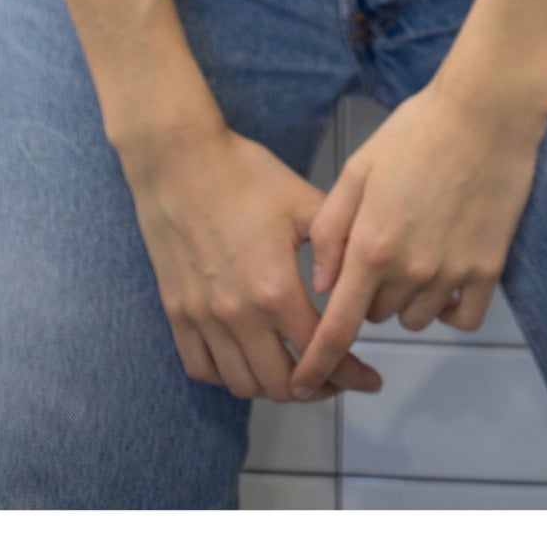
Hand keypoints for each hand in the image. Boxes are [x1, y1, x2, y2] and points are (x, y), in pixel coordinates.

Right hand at [120, 117, 385, 404]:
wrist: (179, 158)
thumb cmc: (244, 174)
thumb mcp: (302, 201)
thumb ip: (334, 246)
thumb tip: (354, 284)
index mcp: (275, 288)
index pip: (321, 350)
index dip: (351, 372)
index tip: (369, 379)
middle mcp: (238, 314)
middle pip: (282, 384)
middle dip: (317, 387)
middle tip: (335, 375)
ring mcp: (202, 318)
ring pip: (242, 384)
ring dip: (274, 387)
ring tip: (294, 371)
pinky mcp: (177, 313)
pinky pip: (202, 368)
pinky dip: (228, 376)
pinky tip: (247, 360)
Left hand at [285, 76, 546, 398]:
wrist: (485, 112)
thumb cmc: (415, 132)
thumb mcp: (359, 168)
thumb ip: (332, 228)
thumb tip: (321, 284)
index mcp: (371, 244)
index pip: (338, 327)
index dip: (317, 363)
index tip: (304, 387)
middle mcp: (411, 269)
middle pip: (377, 316)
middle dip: (369, 295)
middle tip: (379, 248)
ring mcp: (453, 272)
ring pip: (416, 319)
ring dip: (407, 299)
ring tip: (416, 249)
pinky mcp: (489, 270)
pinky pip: (462, 318)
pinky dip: (449, 308)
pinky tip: (446, 274)